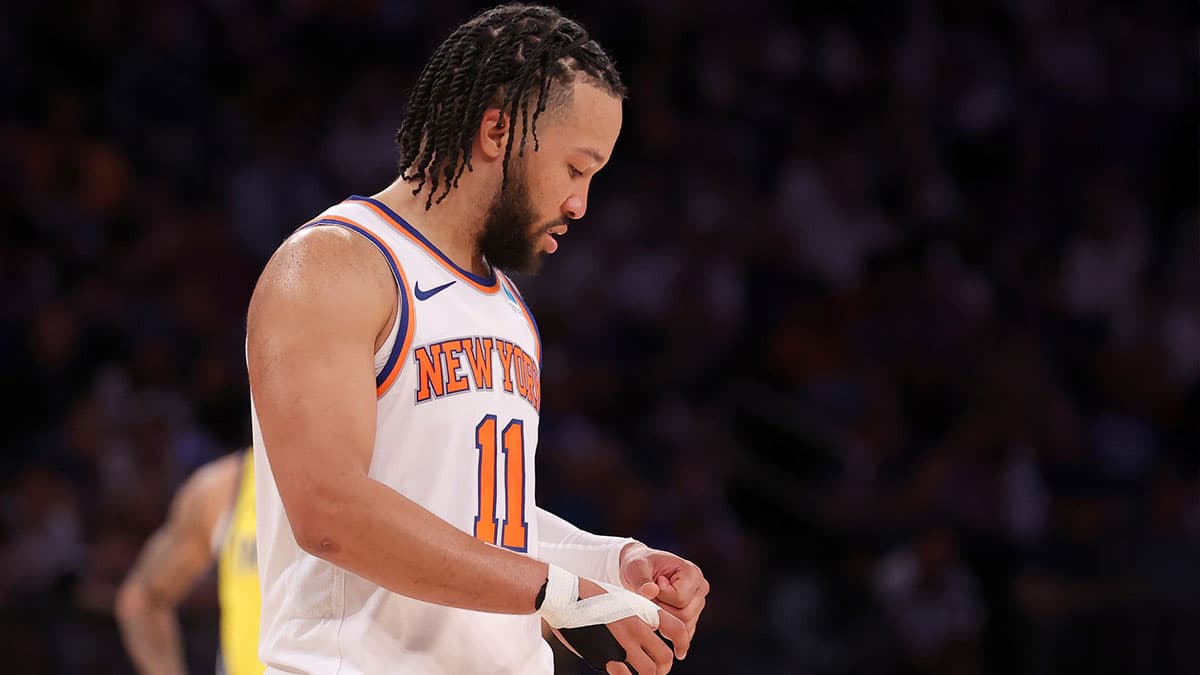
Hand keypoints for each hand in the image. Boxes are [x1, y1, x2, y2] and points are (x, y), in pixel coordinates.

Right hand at [561, 577, 686, 674]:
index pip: (678, 629)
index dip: (683, 644)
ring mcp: (621, 643)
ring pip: (649, 671)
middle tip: (656, 670)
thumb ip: (638, 616)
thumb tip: (649, 633)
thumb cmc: (591, 596)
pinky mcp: (604, 656)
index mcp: (643, 609)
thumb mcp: (623, 598)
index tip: (680, 653)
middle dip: (663, 668)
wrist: (565, 595)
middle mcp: (637, 626)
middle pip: (665, 658)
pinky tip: (620, 672)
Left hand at [619, 543, 708, 655]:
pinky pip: (683, 633)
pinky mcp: (693, 617)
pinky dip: (669, 629)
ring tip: (655, 602)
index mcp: (692, 573)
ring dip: (664, 619)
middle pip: (684, 615)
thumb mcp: (635, 567)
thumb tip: (651, 591)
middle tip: (651, 597)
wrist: (640, 570)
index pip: (680, 599)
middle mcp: (700, 589)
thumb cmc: (639, 565)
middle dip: (662, 610)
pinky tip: (660, 616)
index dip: (660, 597)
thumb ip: (642, 580)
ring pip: (684, 627)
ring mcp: (698, 604)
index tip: (652, 584)